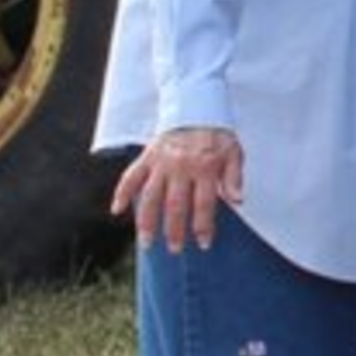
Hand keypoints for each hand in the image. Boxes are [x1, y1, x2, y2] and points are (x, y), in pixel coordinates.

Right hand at [109, 124, 245, 251]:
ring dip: (147, 222)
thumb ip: (235, 176)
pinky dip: (121, 193)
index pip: (204, 204)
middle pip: (175, 205)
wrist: (195, 105)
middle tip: (175, 250)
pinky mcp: (147, 157)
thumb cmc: (217, 133)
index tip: (204, 244)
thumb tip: (238, 200)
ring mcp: (161, 163)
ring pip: (150, 197)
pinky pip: (130, 176)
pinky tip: (116, 210)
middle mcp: (181, 167)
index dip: (203, 226)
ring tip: (146, 243)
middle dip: (174, 231)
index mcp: (205, 167)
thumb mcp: (234, 151)